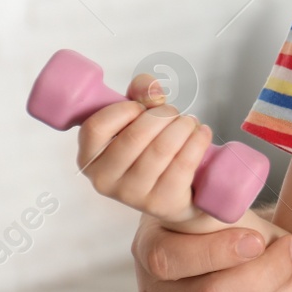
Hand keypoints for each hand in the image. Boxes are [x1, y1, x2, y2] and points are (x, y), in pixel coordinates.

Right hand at [76, 74, 211, 224]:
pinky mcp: (161, 202)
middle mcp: (104, 180)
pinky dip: (198, 140)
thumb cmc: (150, 150)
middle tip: (174, 113)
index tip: (142, 107)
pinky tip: (202, 133)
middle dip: (163, 115)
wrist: (176, 194)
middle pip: (135, 136)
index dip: (124, 109)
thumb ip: (139, 94)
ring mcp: (132, 195)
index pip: (96, 126)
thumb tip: (151, 89)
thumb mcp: (137, 120)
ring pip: (162, 148)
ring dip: (183, 126)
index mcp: (89, 157)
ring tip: (189, 123)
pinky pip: (183, 163)